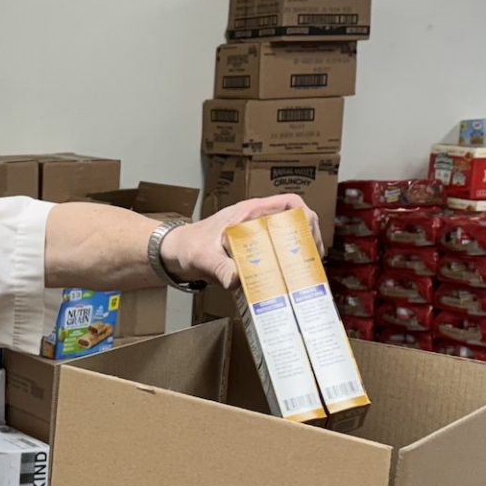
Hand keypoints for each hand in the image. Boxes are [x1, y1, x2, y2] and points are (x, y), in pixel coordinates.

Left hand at [161, 194, 312, 288]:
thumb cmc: (188, 247)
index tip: (310, 238)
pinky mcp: (253, 251)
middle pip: (296, 222)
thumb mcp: (203, 257)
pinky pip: (276, 254)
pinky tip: (286, 282)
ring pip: (289, 239)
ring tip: (305, 273)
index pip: (290, 203)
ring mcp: (257, 235)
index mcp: (250, 212)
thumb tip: (237, 280)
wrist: (174, 254)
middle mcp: (257, 221)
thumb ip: (219, 268)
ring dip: (299, 253)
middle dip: (308, 240)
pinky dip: (285, 265)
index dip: (306, 217)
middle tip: (312, 263)